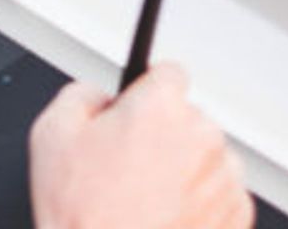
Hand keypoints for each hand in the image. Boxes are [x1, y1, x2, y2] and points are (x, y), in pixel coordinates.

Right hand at [29, 63, 254, 228]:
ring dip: (184, 171)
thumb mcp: (50, 136)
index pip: (168, 74)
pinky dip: (199, 204)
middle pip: (187, 119)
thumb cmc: (85, 219)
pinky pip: (220, 195)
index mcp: (161, 108)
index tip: (138, 113)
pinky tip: (166, 220)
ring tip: (146, 203)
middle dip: (163, 137)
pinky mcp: (236, 213)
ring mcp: (224, 176)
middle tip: (129, 171)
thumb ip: (80, 94)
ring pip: (206, 157)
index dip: (147, 94)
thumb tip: (98, 95)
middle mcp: (202, 135)